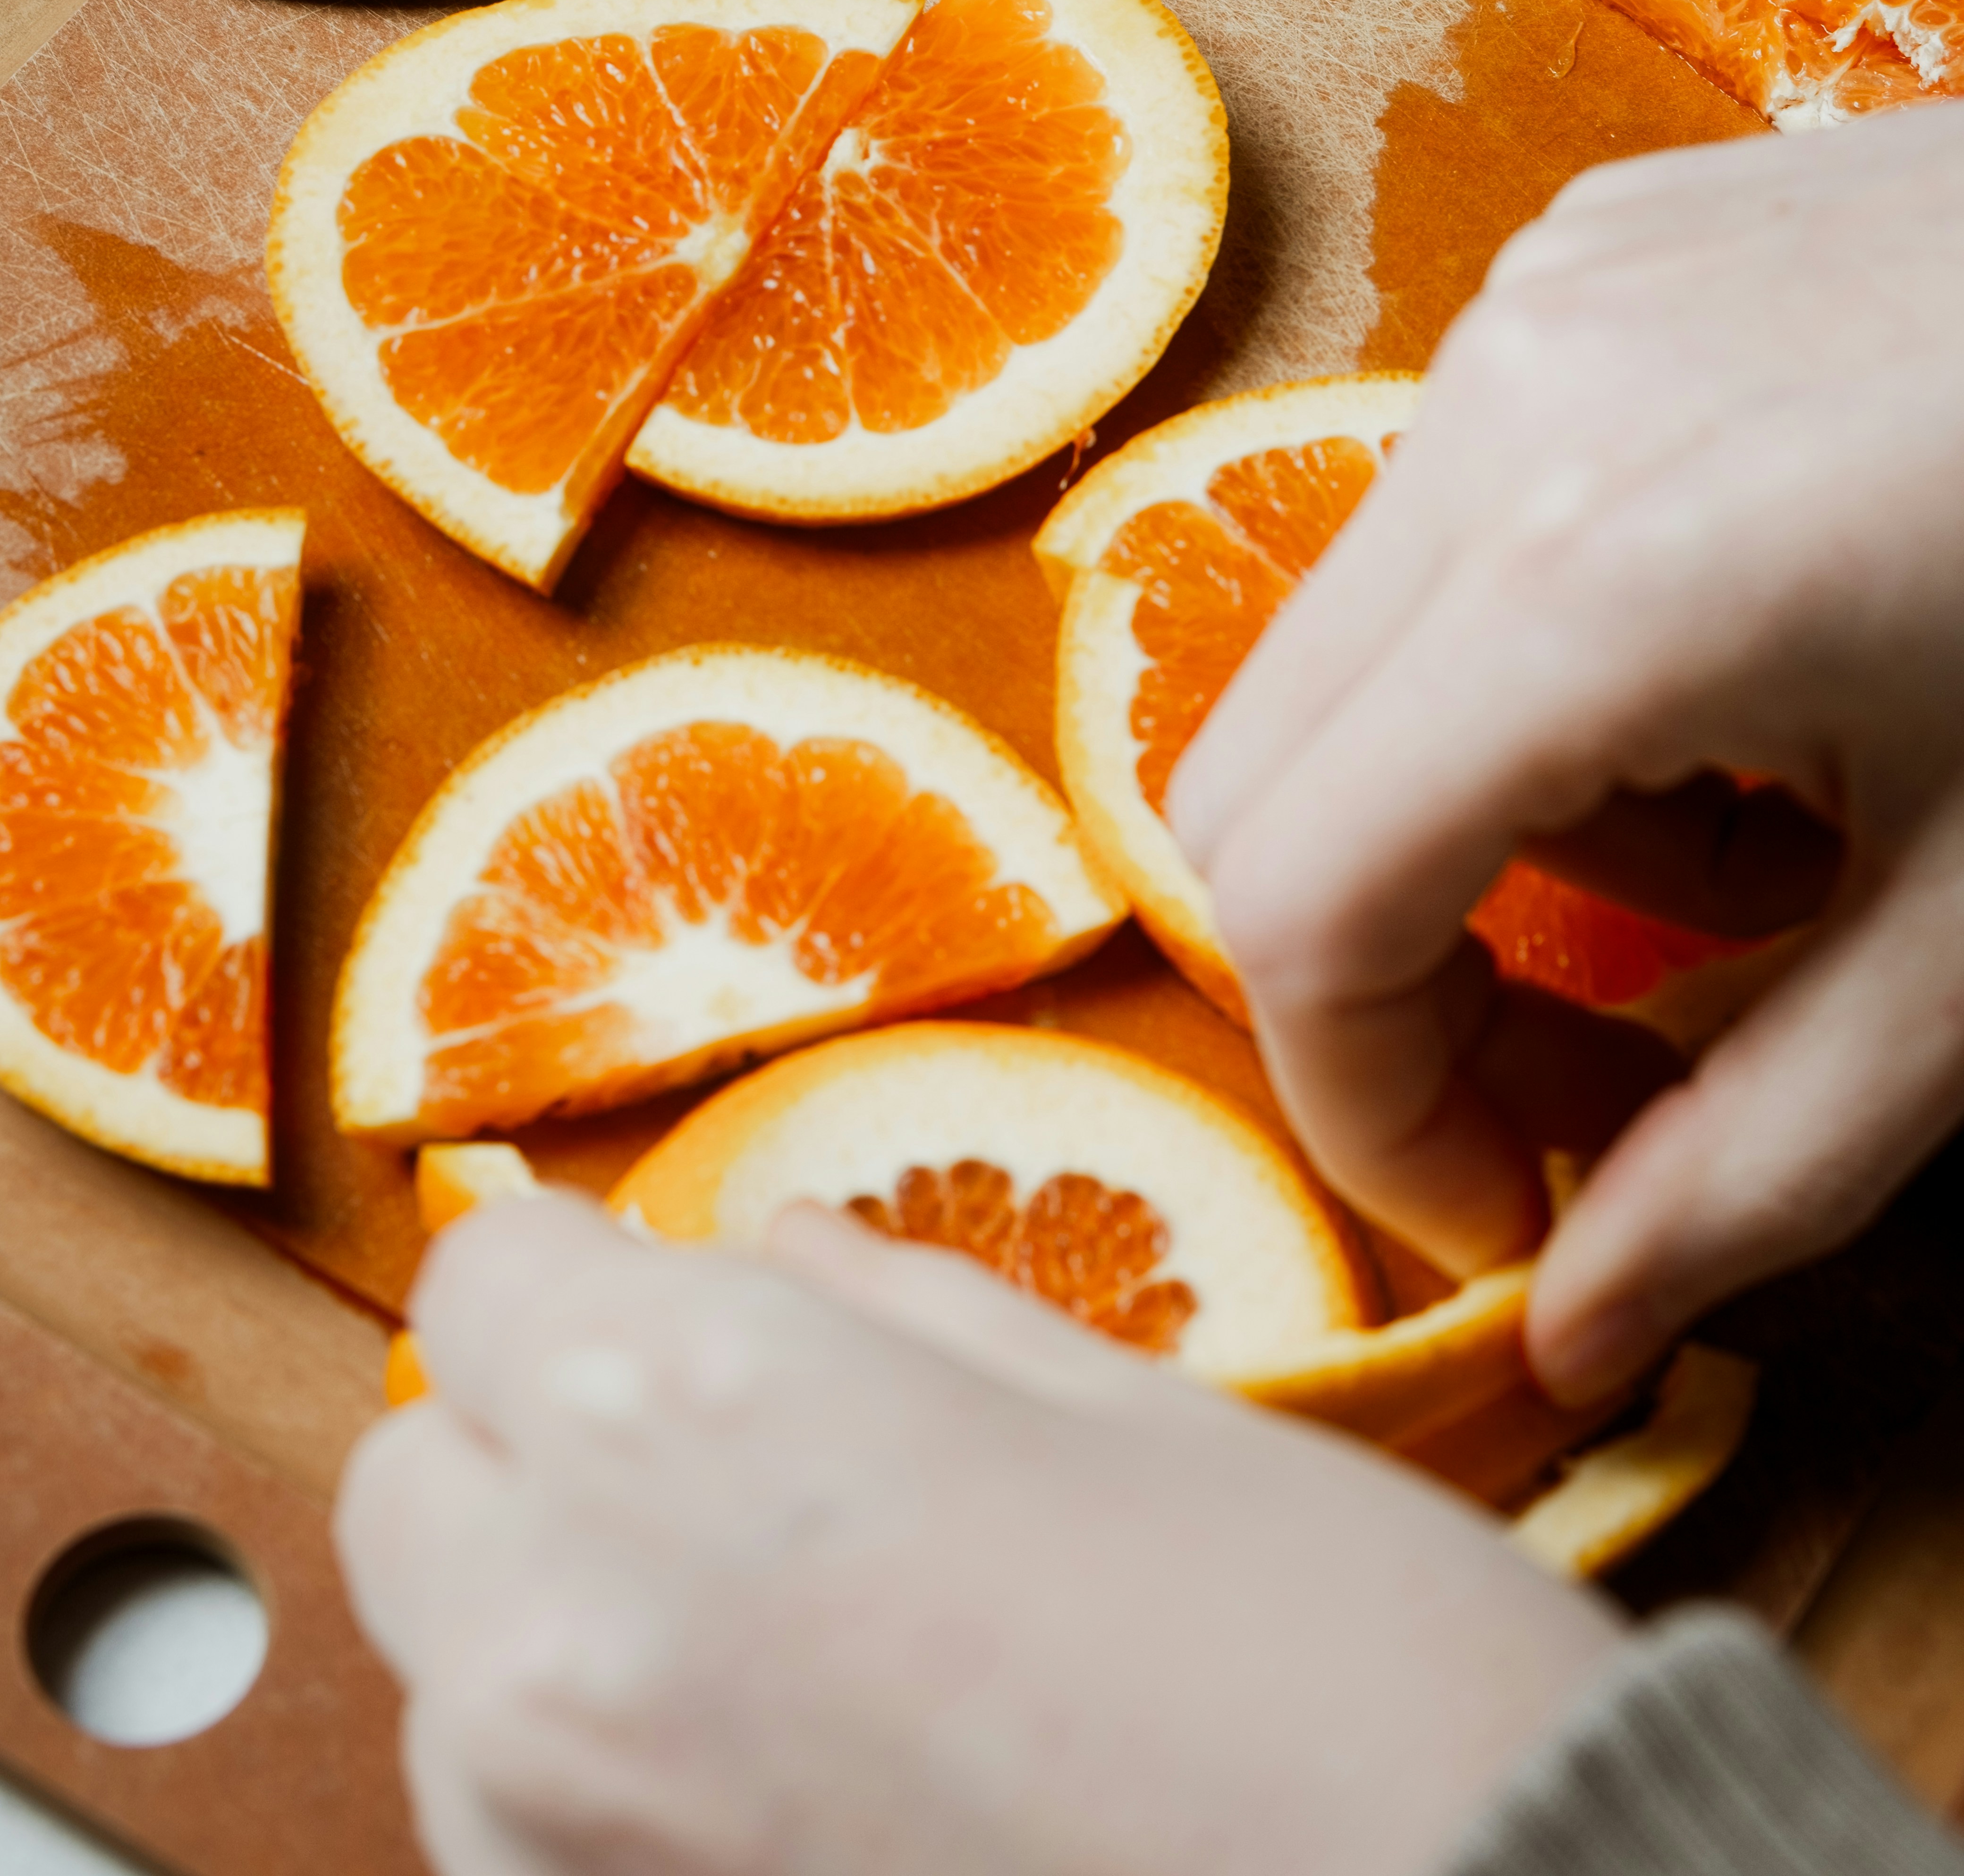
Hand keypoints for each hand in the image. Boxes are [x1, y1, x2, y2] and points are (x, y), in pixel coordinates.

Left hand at [337, 1193, 1615, 1875]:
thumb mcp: (1130, 1411)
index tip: (675, 1299)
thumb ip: (903, 1316)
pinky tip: (792, 1773)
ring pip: (450, 1673)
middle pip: (419, 1477)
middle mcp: (577, 1633)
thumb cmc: (1333, 1674)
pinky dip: (601, 1785)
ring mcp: (566, 1845)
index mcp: (704, 1417)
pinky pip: (517, 1836)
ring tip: (785, 1635)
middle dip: (541, 1441)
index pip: (488, 1276)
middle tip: (726, 1463)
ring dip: (559, 1623)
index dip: (593, 1273)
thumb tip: (780, 1256)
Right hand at [1169, 102, 1963, 1403]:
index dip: (1370, 1114)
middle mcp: (1507, 408)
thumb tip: (1576, 1336)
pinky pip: (1461, 512)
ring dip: (1511, 809)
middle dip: (1406, 976)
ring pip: (1361, 654)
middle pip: (1265, 779)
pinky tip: (1766, 661)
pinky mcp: (1580, 251)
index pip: (1298, 906)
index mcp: (1598, 587)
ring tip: (1767, 828)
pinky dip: (1557, 654)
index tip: (1516, 1204)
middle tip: (1598, 1068)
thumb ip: (1760, 1162)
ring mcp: (1534, 302)